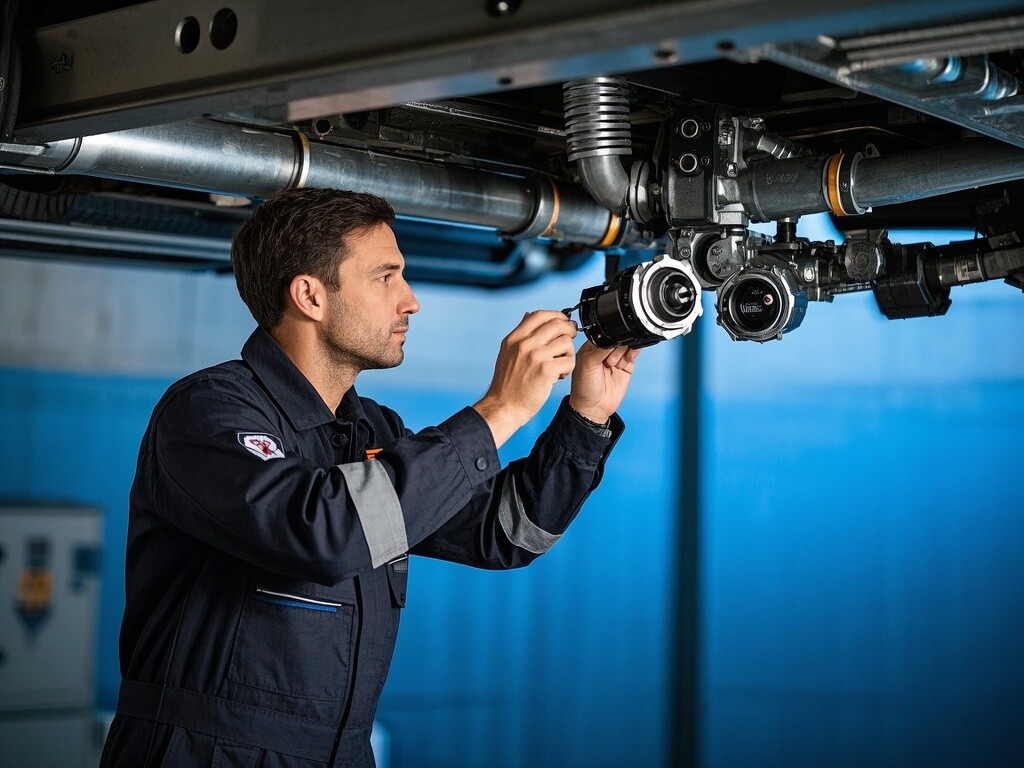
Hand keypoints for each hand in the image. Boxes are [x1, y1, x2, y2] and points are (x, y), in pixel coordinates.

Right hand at [473, 310, 577, 446]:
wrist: (504, 406)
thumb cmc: (507, 384)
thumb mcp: (508, 352)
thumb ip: (520, 334)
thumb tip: (528, 314)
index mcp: (514, 338)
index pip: (539, 315)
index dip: (556, 315)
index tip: (563, 321)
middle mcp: (524, 344)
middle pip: (557, 324)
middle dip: (569, 330)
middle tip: (571, 338)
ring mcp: (535, 356)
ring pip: (566, 342)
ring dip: (568, 353)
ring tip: (560, 364)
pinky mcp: (546, 370)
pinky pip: (568, 361)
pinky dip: (568, 368)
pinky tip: (559, 376)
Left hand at [568, 341, 639, 423]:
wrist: (595, 407)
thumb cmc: (584, 387)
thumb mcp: (588, 363)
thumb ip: (601, 348)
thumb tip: (616, 337)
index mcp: (591, 346)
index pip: (605, 332)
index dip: (609, 338)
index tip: (607, 349)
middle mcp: (604, 350)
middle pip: (618, 336)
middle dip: (617, 348)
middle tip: (609, 362)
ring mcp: (616, 357)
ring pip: (627, 343)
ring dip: (624, 352)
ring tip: (616, 365)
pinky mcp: (626, 365)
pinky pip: (634, 352)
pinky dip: (633, 353)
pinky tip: (626, 362)